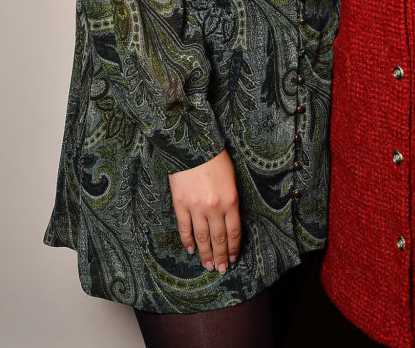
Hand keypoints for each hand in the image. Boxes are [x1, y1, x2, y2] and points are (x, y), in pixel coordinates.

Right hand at [169, 150, 240, 272]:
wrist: (193, 145)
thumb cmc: (215, 159)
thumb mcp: (232, 179)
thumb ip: (231, 201)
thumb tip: (230, 221)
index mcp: (230, 200)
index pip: (234, 232)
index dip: (234, 247)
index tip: (234, 258)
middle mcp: (214, 208)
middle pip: (218, 238)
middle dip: (221, 256)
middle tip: (222, 269)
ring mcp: (196, 208)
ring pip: (202, 238)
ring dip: (205, 254)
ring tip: (208, 265)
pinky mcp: (180, 204)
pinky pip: (184, 228)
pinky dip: (187, 241)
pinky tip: (190, 249)